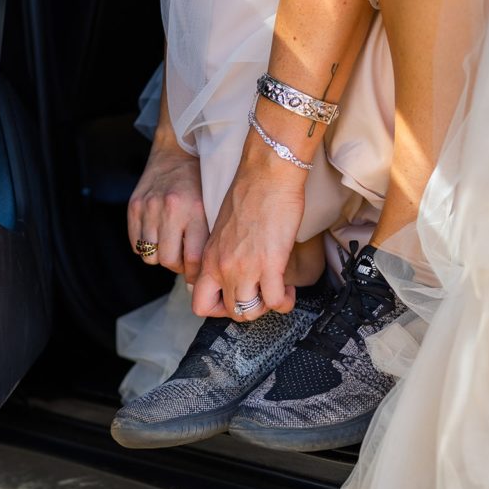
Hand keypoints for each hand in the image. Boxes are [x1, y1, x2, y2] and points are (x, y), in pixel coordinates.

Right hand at [127, 129, 208, 282]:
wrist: (177, 151)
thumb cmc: (200, 183)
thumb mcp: (212, 208)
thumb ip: (208, 240)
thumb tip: (200, 279)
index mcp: (194, 211)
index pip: (192, 259)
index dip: (194, 274)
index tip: (197, 276)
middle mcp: (169, 209)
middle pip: (168, 261)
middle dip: (177, 267)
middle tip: (183, 260)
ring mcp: (148, 208)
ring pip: (150, 256)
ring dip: (161, 257)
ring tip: (170, 246)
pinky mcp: (133, 207)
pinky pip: (136, 244)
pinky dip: (146, 247)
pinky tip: (158, 236)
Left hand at [192, 140, 306, 320]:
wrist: (266, 176)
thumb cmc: (249, 195)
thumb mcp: (223, 231)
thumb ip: (223, 254)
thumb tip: (235, 272)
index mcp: (209, 258)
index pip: (200, 304)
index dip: (219, 309)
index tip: (235, 299)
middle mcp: (223, 268)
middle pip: (231, 312)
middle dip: (249, 309)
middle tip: (261, 295)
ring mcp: (245, 268)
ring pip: (250, 312)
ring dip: (266, 308)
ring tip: (276, 292)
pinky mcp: (270, 265)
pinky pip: (276, 302)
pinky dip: (285, 301)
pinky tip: (288, 289)